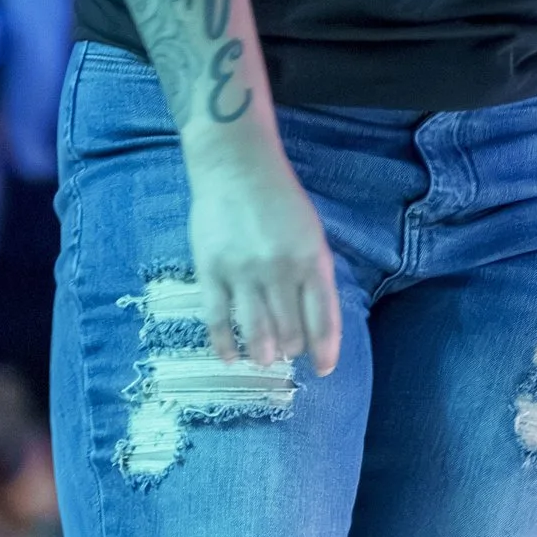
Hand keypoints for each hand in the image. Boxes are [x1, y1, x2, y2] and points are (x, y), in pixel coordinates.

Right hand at [184, 127, 342, 371]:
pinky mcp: (211, 270)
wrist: (236, 166)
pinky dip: (224, 344)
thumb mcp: (312, 234)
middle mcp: (279, 270)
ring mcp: (243, 272)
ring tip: (263, 360)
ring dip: (262, 354)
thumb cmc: (280, 201)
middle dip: (291, 350)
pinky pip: (217, 318)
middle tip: (286, 354)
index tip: (323, 369)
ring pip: (255, 330)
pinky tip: (229, 357)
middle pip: (289, 331)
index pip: (322, 319)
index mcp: (310, 260)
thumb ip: (314, 275)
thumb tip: (314, 324)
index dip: (325, 351)